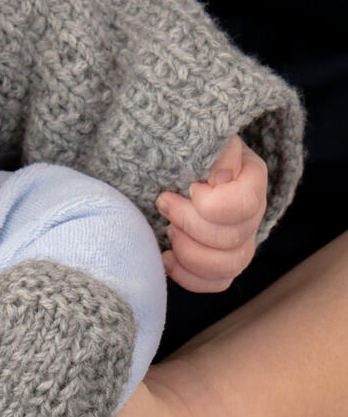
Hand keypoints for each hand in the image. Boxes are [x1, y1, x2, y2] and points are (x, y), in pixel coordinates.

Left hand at [156, 133, 266, 293]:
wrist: (169, 158)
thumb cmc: (183, 144)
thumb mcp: (198, 134)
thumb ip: (214, 147)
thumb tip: (220, 177)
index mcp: (251, 178)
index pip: (243, 205)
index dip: (208, 204)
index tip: (185, 188)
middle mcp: (252, 213)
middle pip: (232, 239)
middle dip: (189, 224)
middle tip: (165, 204)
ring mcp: (239, 240)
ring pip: (229, 267)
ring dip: (189, 253)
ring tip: (168, 231)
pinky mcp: (220, 260)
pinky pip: (216, 283)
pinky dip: (188, 277)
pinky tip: (166, 258)